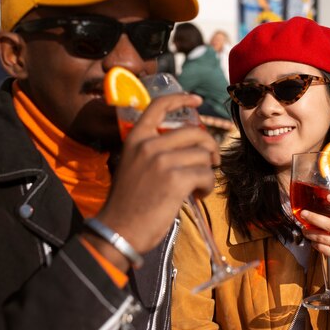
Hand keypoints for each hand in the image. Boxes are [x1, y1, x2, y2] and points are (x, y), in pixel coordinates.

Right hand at [96, 93, 219, 254]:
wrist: (118, 230)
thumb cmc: (127, 203)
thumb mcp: (131, 165)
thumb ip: (152, 151)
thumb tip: (186, 148)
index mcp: (135, 138)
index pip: (158, 106)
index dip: (181, 99)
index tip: (196, 100)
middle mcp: (148, 144)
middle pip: (194, 132)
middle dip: (209, 147)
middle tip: (211, 161)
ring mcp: (162, 161)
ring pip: (202, 156)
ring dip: (207, 172)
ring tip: (198, 186)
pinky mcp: (176, 179)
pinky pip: (205, 174)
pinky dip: (207, 186)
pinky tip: (198, 195)